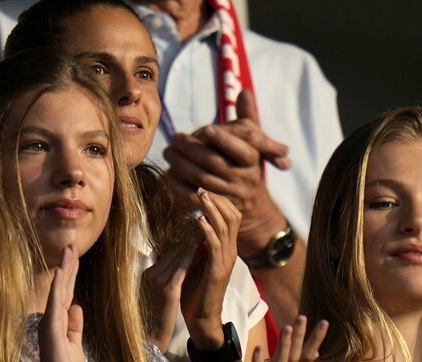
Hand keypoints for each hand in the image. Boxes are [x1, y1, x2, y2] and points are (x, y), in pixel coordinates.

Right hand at [7, 245, 86, 361]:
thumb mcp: (76, 345)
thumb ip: (75, 326)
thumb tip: (77, 307)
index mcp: (60, 324)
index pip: (68, 294)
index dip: (71, 276)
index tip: (74, 257)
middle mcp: (53, 320)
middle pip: (64, 287)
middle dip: (69, 266)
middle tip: (71, 243)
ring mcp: (51, 323)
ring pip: (60, 290)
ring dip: (65, 269)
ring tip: (69, 249)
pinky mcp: (52, 329)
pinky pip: (56, 303)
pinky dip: (59, 286)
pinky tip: (62, 271)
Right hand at [141, 228, 199, 351]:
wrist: (148, 339)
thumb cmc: (155, 319)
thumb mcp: (159, 294)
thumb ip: (167, 278)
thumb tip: (181, 264)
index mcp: (150, 274)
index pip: (171, 252)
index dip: (186, 239)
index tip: (199, 225)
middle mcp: (152, 274)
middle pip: (174, 249)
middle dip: (190, 233)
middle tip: (205, 218)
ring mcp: (158, 281)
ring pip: (177, 254)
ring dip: (192, 238)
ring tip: (205, 225)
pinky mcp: (167, 290)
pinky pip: (181, 268)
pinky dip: (190, 254)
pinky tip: (200, 245)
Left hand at [163, 91, 289, 256]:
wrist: (251, 205)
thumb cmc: (247, 165)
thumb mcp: (252, 142)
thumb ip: (247, 117)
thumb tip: (245, 90)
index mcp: (253, 162)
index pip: (242, 150)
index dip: (225, 140)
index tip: (207, 129)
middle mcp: (244, 181)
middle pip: (216, 163)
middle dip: (194, 150)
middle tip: (176, 138)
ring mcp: (229, 197)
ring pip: (203, 180)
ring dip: (182, 166)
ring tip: (168, 152)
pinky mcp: (214, 209)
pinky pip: (195, 199)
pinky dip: (180, 187)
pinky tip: (168, 174)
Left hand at [180, 189, 242, 347]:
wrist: (202, 319)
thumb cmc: (197, 291)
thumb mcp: (199, 261)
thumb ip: (200, 244)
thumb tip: (195, 222)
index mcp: (227, 248)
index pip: (231, 216)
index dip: (220, 201)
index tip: (203, 190)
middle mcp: (230, 252)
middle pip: (232, 217)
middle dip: (217, 201)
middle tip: (202, 189)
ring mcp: (226, 261)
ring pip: (225, 228)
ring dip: (212, 210)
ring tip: (201, 197)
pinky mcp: (217, 272)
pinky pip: (215, 246)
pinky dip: (207, 231)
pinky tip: (198, 221)